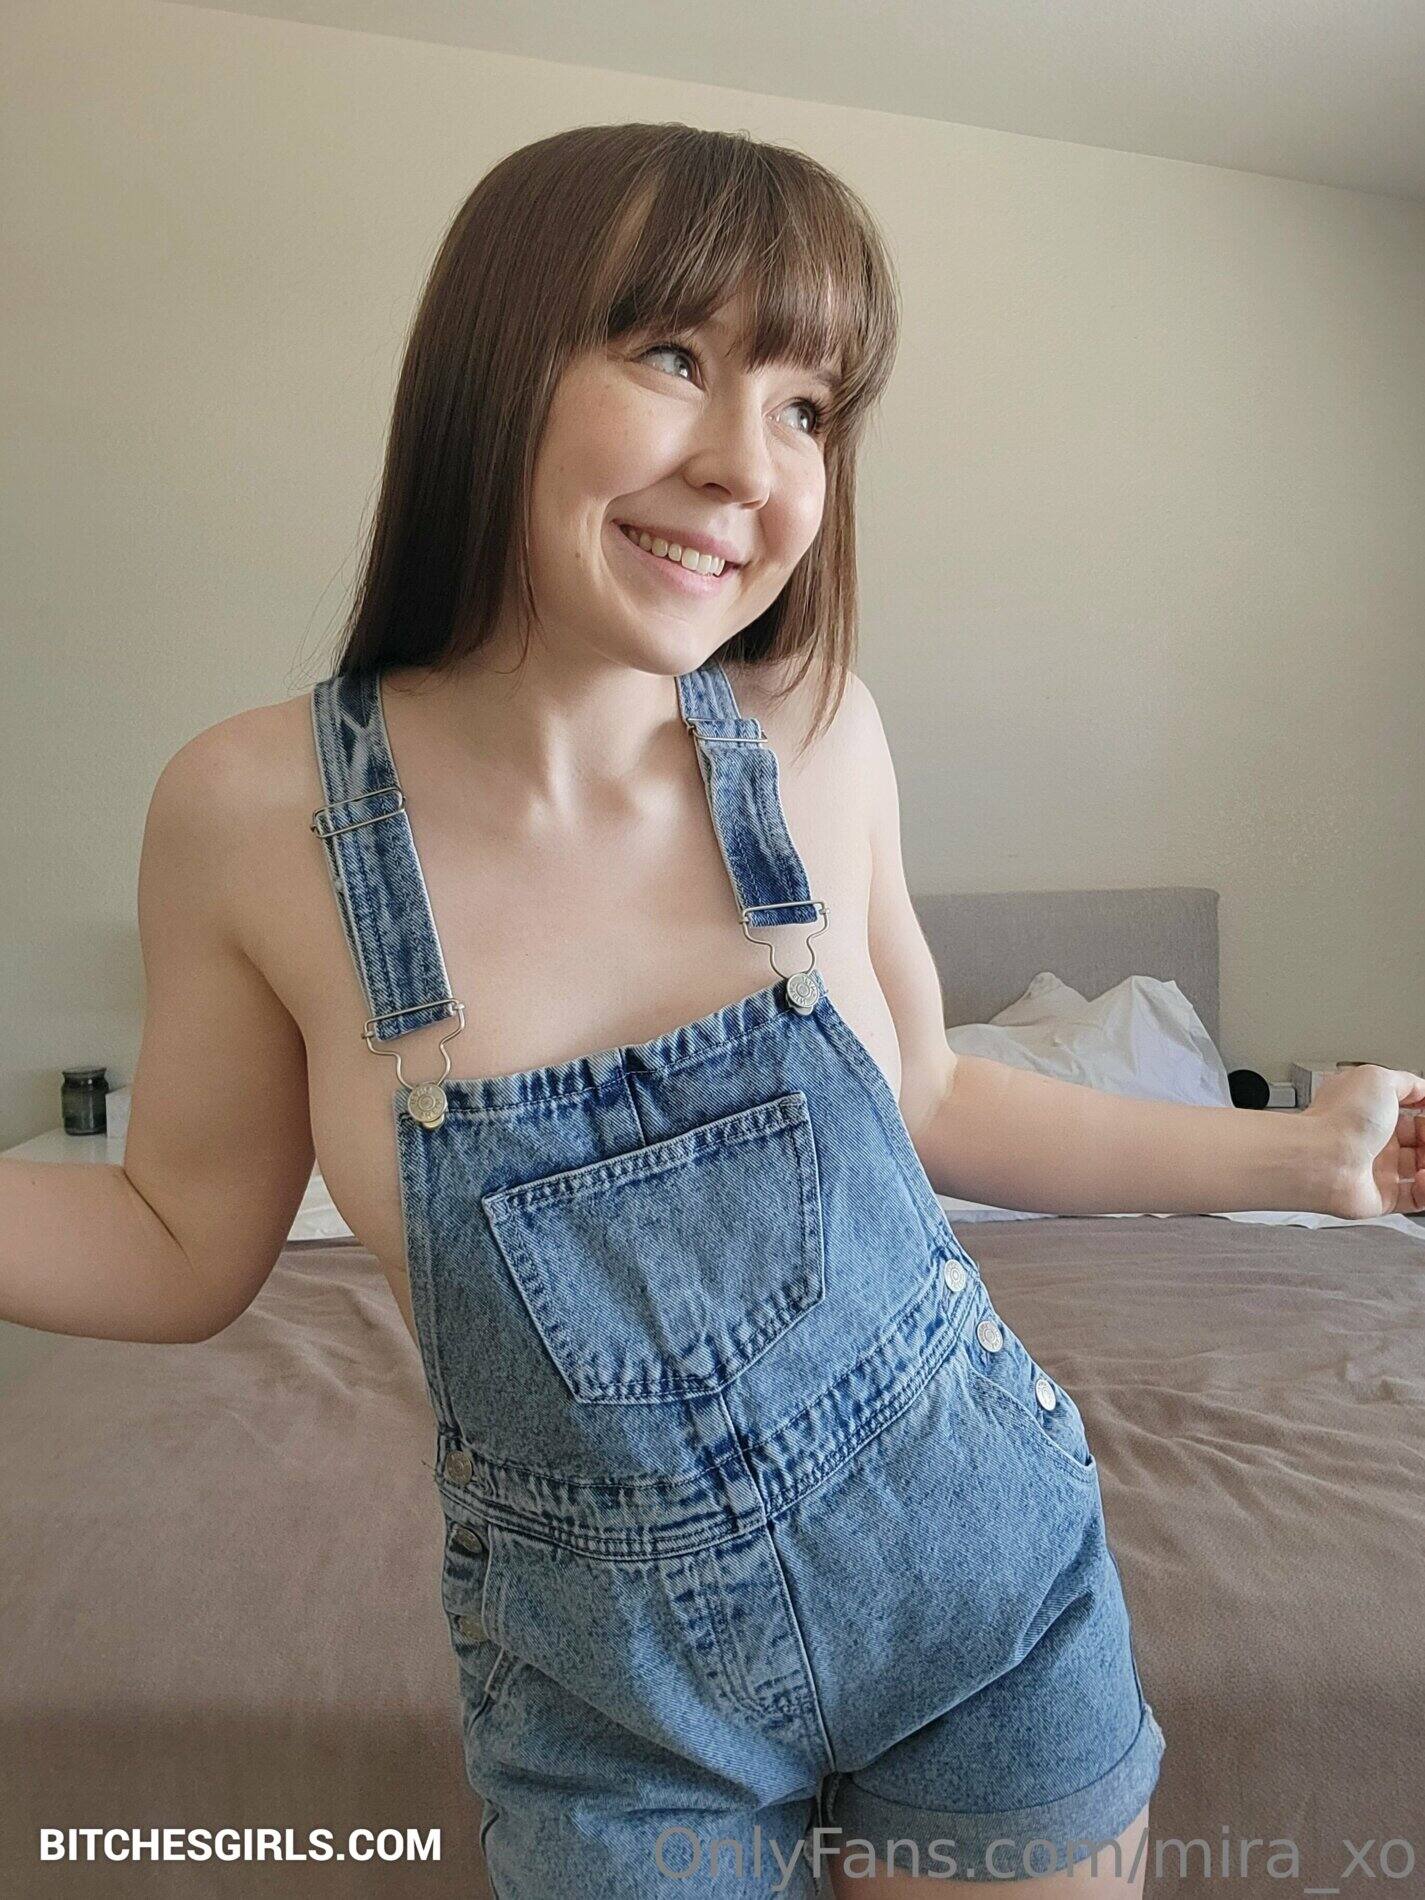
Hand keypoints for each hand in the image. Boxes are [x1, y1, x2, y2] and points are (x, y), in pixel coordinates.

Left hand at [1302, 1065, 1424, 1218]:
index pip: (1410, 1112)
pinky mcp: (1380, 1197)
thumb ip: (1406, 1082)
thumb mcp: (1378, 1079)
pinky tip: (1424, 1177)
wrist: (1323, 1158)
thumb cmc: (1342, 1118)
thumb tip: (1422, 1089)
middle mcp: (1371, 1140)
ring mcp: (1376, 1169)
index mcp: (1369, 1111)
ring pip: (1420, 1169)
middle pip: (1418, 1141)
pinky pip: (1415, 1197)